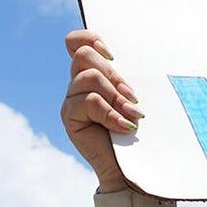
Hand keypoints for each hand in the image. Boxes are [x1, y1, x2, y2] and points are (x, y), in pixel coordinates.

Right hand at [61, 31, 142, 191]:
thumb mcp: (133, 99)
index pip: (75, 42)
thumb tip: (127, 66)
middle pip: (84, 56)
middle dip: (114, 75)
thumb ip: (125, 80)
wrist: (129, 167)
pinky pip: (90, 102)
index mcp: (92, 73)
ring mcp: (71, 100)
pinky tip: (125, 128)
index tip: (113, 55)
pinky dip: (111, 114)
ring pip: (89, 78)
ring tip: (133, 116)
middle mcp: (77, 83)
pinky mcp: (69, 117)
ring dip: (116, 96)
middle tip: (133, 98)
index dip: (90, 39)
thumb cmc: (138, 132)